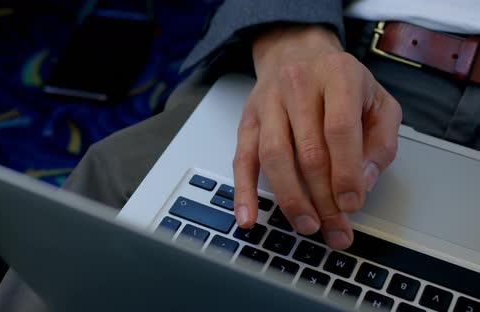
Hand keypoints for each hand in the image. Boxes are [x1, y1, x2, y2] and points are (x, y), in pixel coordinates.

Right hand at [233, 25, 401, 249]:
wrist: (296, 53)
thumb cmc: (340, 81)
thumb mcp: (378, 101)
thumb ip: (382, 141)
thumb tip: (364, 181)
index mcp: (337, 76)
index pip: (339, 129)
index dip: (346, 171)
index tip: (352, 203)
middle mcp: (298, 86)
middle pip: (307, 150)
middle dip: (323, 198)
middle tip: (335, 229)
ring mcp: (268, 104)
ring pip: (274, 157)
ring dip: (291, 198)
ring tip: (307, 225)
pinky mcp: (248, 121)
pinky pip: (242, 159)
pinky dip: (244, 192)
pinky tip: (249, 217)